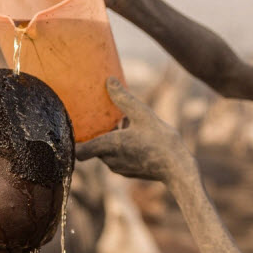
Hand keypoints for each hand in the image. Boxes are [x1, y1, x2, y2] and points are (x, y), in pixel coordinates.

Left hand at [76, 78, 192, 183]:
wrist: (178, 168)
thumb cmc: (161, 141)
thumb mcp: (143, 114)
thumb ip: (123, 98)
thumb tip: (109, 79)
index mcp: (108, 146)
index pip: (80, 152)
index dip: (74, 142)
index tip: (75, 129)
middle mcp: (110, 160)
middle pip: (95, 147)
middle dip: (98, 133)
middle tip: (102, 117)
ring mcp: (120, 169)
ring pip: (108, 151)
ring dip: (112, 139)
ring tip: (124, 123)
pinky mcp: (130, 172)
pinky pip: (119, 157)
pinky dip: (122, 147)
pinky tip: (136, 134)